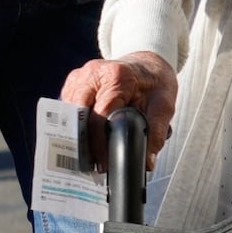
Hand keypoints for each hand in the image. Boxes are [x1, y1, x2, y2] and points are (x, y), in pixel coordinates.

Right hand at [58, 52, 180, 153]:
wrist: (147, 65)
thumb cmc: (154, 83)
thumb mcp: (164, 106)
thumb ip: (155, 133)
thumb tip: (146, 161)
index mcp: (118, 76)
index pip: (100, 115)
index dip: (99, 143)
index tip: (103, 164)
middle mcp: (94, 72)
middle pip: (78, 114)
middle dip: (83, 143)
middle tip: (92, 166)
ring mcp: (80, 76)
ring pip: (69, 113)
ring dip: (76, 135)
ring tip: (88, 158)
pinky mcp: (73, 82)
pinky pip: (67, 108)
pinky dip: (74, 125)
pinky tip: (84, 141)